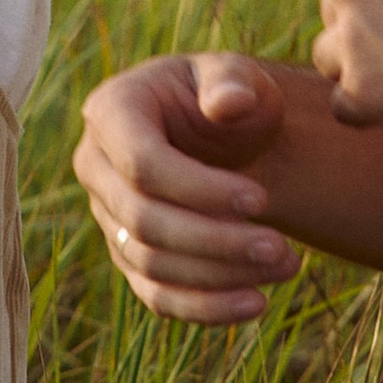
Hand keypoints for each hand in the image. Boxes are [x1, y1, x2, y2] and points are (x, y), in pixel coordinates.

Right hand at [74, 53, 300, 325]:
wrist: (223, 131)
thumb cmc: (226, 95)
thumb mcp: (233, 75)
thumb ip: (231, 81)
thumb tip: (229, 103)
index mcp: (111, 111)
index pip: (142, 163)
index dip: (199, 189)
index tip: (262, 200)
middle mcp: (96, 166)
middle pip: (143, 221)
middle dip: (216, 241)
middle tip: (281, 248)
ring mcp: (107, 216)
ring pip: (151, 264)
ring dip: (220, 275)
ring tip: (286, 265)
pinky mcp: (128, 255)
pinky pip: (156, 295)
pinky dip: (205, 308)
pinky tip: (257, 304)